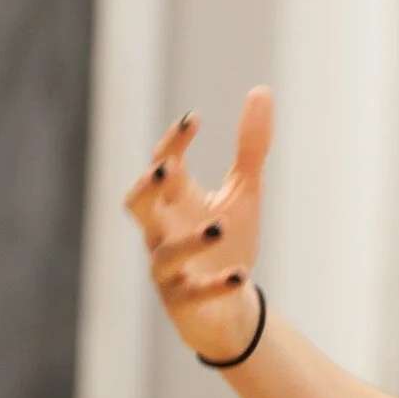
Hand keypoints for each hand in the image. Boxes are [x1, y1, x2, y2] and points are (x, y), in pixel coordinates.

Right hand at [123, 86, 273, 359]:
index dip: (173, 142)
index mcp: (174, 201)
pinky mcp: (183, 301)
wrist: (228, 307)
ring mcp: (169, 269)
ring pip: (164, 254)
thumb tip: (260, 90)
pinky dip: (214, 283)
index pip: (163, 166)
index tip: (194, 118)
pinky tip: (241, 274)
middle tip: (167, 168)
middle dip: (147, 187)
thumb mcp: (244, 190)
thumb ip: (250, 147)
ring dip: (189, 240)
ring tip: (219, 226)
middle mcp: (163, 232)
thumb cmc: (228, 242)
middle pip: (137, 206)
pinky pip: (192, 293)